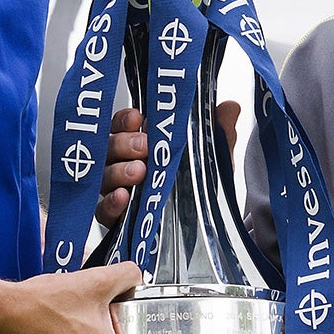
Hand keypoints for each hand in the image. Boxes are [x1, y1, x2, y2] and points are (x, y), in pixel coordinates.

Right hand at [95, 102, 241, 227]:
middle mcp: (122, 164)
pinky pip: (102, 211)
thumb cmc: (195, 185)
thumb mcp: (211, 158)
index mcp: (139, 144)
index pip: (122, 125)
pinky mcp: (114, 218)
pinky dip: (110, 202)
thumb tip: (230, 106)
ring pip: (104, 176)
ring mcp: (115, 191)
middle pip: (109, 147)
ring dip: (118, 171)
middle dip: (124, 143)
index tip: (138, 118)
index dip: (126, 120)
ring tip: (139, 171)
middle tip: (145, 145)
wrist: (201, 227)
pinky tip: (123, 196)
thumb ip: (219, 133)